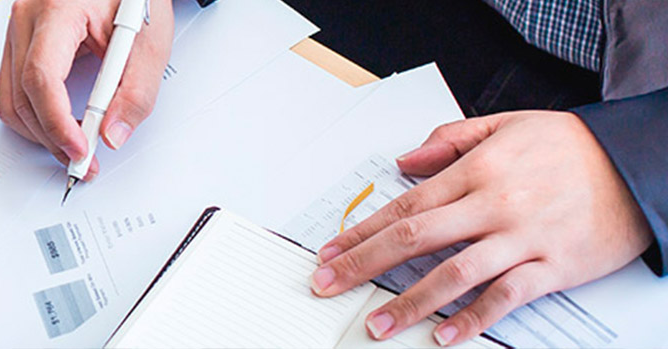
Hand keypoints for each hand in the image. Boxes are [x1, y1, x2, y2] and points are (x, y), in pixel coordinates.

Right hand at [0, 0, 173, 178]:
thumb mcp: (149, 41)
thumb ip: (136, 91)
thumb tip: (113, 133)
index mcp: (56, 9)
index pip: (41, 76)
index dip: (58, 122)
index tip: (81, 148)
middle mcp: (27, 18)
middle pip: (22, 95)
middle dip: (52, 137)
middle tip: (84, 159)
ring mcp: (18, 30)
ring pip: (10, 98)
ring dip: (41, 131)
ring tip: (75, 146)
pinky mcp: (20, 43)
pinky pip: (13, 89)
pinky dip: (36, 114)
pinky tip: (62, 124)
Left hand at [309, 111, 652, 345]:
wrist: (640, 164)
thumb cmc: (573, 147)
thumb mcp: (507, 125)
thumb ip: (450, 141)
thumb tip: (404, 162)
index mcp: (477, 171)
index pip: (404, 205)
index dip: (362, 232)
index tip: (331, 252)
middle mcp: (495, 204)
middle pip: (414, 238)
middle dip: (364, 264)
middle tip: (329, 284)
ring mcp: (524, 237)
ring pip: (455, 273)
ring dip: (411, 302)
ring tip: (378, 324)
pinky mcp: (554, 266)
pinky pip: (507, 296)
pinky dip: (474, 318)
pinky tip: (446, 336)